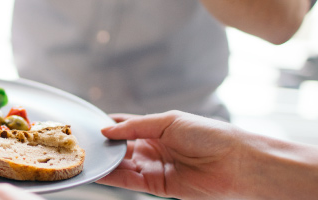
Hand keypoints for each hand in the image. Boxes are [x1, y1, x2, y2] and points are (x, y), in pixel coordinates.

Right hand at [98, 110, 254, 198]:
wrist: (236, 163)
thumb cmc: (210, 135)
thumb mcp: (169, 121)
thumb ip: (136, 126)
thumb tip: (107, 130)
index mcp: (157, 128)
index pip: (126, 126)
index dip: (108, 125)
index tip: (88, 125)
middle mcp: (154, 148)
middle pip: (121, 147)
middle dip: (104, 146)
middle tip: (82, 143)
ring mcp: (155, 167)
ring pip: (122, 165)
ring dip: (106, 162)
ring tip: (87, 158)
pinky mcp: (157, 187)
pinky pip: (130, 181)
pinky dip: (114, 177)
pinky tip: (100, 171)